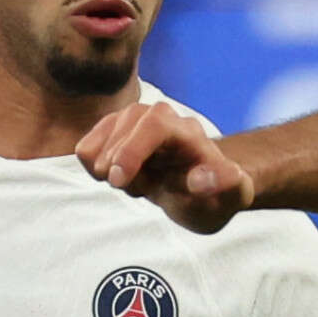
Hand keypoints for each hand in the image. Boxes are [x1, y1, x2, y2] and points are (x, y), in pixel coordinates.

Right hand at [77, 99, 252, 231]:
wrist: (205, 192)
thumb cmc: (216, 196)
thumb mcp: (230, 198)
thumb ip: (224, 185)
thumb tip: (202, 179)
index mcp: (188, 132)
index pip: (153, 124)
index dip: (130, 149)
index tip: (117, 181)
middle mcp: (161, 117)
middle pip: (123, 126)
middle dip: (119, 167)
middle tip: (141, 193)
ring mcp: (135, 122)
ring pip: (101, 137)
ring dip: (109, 169)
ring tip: (138, 186)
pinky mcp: (116, 132)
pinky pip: (87, 146)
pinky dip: (95, 166)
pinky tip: (123, 178)